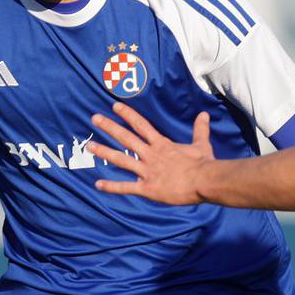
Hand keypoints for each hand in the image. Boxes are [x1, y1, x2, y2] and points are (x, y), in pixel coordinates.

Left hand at [87, 103, 215, 205]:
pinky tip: (97, 184)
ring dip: (104, 152)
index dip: (127, 114)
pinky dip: (112, 187)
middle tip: (94, 118)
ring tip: (89, 146)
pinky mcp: (148, 188)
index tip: (114, 106)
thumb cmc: (204, 164)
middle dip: (109, 127)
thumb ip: (200, 129)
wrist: (204, 181)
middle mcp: (151, 155)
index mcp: (162, 145)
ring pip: (122, 159)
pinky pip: (126, 187)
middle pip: (126, 138)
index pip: (141, 125)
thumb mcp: (201, 144)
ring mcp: (148, 171)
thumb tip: (204, 114)